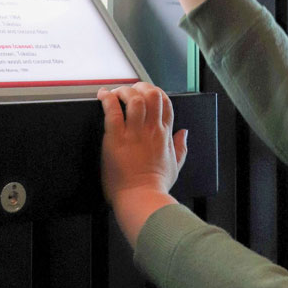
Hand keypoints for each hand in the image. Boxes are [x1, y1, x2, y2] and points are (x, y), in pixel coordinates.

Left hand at [98, 82, 188, 205]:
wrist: (141, 200)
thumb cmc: (155, 187)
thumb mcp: (175, 166)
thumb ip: (180, 147)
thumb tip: (185, 132)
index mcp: (164, 134)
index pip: (165, 102)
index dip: (156, 91)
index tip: (145, 92)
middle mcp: (151, 130)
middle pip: (152, 94)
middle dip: (141, 87)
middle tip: (130, 90)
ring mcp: (135, 133)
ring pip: (134, 99)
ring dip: (124, 91)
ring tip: (116, 93)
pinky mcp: (117, 139)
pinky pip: (113, 111)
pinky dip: (107, 99)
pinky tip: (103, 96)